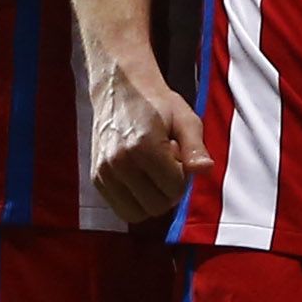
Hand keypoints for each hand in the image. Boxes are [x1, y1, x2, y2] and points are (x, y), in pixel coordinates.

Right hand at [90, 57, 203, 220]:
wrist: (120, 87)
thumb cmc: (156, 102)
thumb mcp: (185, 118)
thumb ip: (196, 148)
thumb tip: (205, 170)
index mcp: (143, 145)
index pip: (174, 188)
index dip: (184, 177)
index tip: (178, 156)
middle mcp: (120, 162)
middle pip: (157, 206)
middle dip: (169, 191)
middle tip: (167, 165)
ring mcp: (105, 171)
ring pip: (138, 213)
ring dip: (151, 198)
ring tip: (152, 172)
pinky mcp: (96, 178)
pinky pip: (122, 208)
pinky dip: (136, 199)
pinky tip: (139, 175)